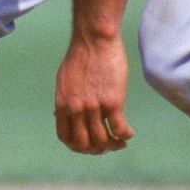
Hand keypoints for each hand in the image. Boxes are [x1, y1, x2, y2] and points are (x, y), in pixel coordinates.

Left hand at [55, 34, 133, 153]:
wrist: (94, 39)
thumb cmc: (81, 55)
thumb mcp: (64, 80)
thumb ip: (65, 99)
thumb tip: (60, 114)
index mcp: (62, 104)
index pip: (65, 137)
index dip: (77, 147)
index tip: (88, 146)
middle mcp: (76, 109)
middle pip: (84, 144)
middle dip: (96, 150)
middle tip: (107, 146)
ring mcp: (94, 106)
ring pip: (102, 140)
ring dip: (113, 145)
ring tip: (120, 142)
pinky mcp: (113, 101)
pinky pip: (119, 129)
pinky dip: (125, 136)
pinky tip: (129, 133)